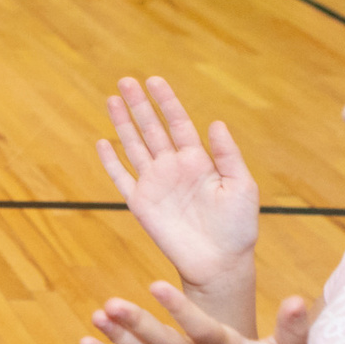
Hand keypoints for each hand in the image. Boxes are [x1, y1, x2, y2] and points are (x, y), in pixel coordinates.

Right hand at [93, 76, 259, 294]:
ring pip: (134, 146)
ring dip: (122, 123)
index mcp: (198, 160)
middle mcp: (173, 167)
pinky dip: (110, 161)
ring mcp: (155, 184)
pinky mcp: (141, 203)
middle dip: (139, 104)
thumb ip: (228, 155)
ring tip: (112, 99)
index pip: (178, 123)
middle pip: (151, 129)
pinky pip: (121, 178)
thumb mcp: (242, 187)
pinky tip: (102, 142)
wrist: (220, 263)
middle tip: (125, 80)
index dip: (166, 102)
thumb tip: (215, 123)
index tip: (154, 80)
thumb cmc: (237, 227)